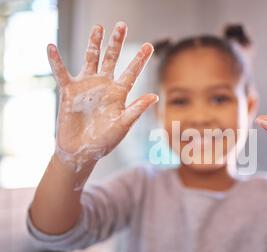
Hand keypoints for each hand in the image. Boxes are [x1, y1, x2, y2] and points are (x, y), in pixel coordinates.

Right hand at [48, 21, 157, 172]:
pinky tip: (51, 47)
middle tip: (121, 25)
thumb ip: (136, 110)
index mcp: (119, 94)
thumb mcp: (122, 126)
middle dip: (116, 42)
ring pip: (90, 59)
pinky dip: (56, 61)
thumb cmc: (105, 141)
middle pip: (111, 59)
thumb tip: (154, 96)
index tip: (149, 45)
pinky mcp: (69, 91)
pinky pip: (61, 73)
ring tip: (98, 27)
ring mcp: (86, 86)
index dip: (140, 59)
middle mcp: (104, 86)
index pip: (131, 73)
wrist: (81, 151)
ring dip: (93, 43)